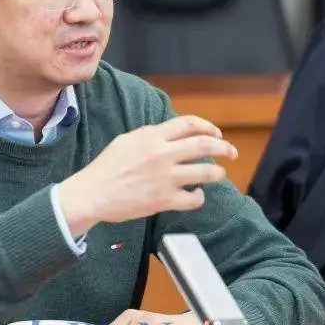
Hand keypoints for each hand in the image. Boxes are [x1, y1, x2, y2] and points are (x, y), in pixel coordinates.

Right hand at [56, 115, 236, 235]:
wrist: (92, 194)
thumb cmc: (106, 168)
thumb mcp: (127, 141)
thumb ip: (151, 135)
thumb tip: (172, 134)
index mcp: (152, 137)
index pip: (189, 124)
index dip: (208, 127)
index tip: (216, 133)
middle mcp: (162, 154)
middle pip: (204, 145)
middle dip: (224, 148)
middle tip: (231, 152)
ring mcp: (165, 178)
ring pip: (206, 172)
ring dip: (218, 173)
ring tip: (219, 174)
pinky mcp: (164, 200)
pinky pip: (193, 198)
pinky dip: (199, 196)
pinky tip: (197, 195)